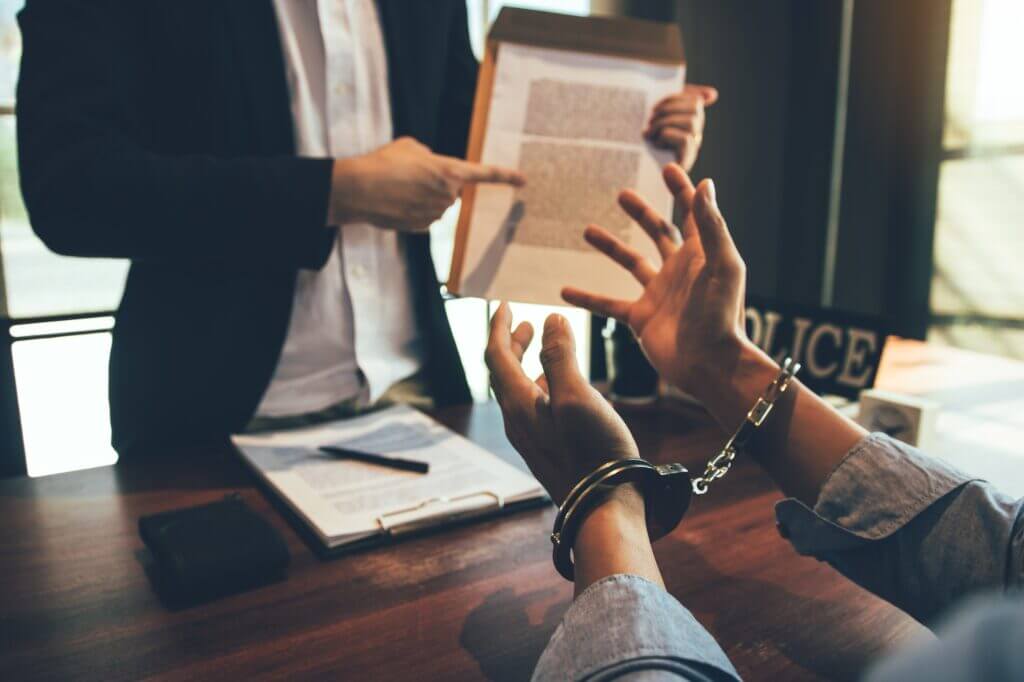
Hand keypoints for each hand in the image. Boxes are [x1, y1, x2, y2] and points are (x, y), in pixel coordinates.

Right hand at [328, 137, 524, 231]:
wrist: (358, 190)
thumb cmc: (383, 163)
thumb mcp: (410, 147)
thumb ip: (429, 156)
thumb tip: (431, 167)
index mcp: (449, 171)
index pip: (485, 174)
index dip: (506, 176)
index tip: (523, 180)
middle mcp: (448, 195)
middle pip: (452, 190)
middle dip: (437, 183)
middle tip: (411, 176)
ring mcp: (436, 214)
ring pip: (437, 204)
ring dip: (423, 197)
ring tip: (399, 188)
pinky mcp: (422, 228)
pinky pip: (425, 217)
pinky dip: (413, 210)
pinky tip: (396, 202)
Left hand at [485, 304, 638, 503]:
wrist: (605, 507)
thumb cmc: (594, 451)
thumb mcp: (577, 396)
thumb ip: (560, 356)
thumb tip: (549, 321)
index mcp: (518, 405)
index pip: (497, 356)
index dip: (499, 327)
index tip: (504, 305)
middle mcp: (517, 422)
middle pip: (503, 374)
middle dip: (511, 344)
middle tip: (523, 323)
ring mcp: (530, 439)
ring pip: (517, 391)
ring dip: (525, 364)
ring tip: (541, 348)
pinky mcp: (546, 450)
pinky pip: (531, 409)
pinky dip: (539, 386)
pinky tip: (558, 388)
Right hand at [561, 164, 752, 405]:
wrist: (710, 364)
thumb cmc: (722, 315)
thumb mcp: (722, 264)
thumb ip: (710, 225)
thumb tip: (704, 184)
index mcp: (701, 254)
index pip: (692, 214)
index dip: (682, 190)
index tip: (668, 168)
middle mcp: (679, 271)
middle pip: (658, 232)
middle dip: (642, 213)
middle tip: (622, 195)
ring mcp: (658, 294)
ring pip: (630, 263)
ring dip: (610, 246)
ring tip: (586, 230)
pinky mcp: (641, 318)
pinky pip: (608, 304)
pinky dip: (587, 297)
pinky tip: (564, 290)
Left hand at [644, 84, 717, 171]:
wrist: (629, 161)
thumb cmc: (642, 137)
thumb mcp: (660, 113)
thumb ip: (683, 98)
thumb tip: (713, 94)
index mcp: (690, 123)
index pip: (695, 102)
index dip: (674, 99)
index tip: (654, 107)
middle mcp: (695, 136)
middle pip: (695, 110)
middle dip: (667, 110)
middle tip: (649, 121)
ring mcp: (692, 149)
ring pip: (691, 122)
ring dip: (664, 124)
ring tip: (649, 132)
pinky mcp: (684, 163)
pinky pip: (686, 140)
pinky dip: (668, 135)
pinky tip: (655, 142)